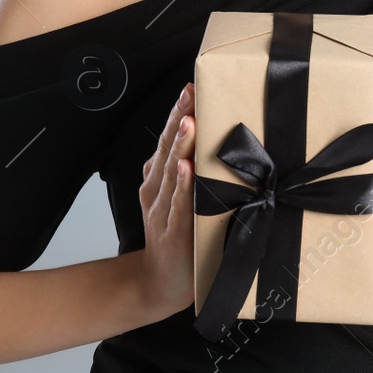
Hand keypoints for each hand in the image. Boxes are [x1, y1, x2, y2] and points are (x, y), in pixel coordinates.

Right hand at [136, 81, 195, 315]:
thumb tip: (217, 145)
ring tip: (190, 121)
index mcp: (158, 178)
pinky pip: (177, 207)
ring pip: (170, 172)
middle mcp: (155, 190)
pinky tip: (185, 170)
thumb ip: (188, 173)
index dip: (177, 112)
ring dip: (180, 146)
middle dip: (179, 118)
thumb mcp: (179, 200)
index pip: (168, 138)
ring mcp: (161, 212)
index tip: (190, 86)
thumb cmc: (178, 237)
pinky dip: (181, 188)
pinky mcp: (171, 235)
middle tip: (191, 93)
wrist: (161, 285)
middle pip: (167, 148)